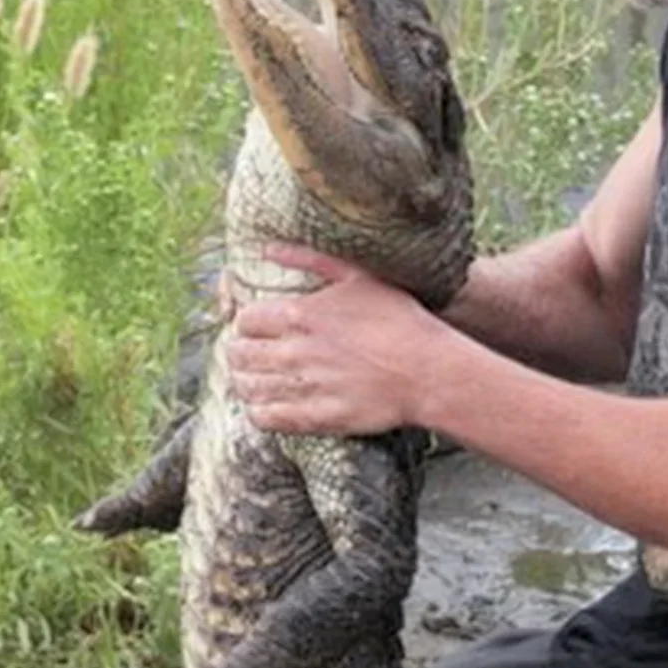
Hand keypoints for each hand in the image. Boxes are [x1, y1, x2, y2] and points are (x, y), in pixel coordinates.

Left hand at [224, 243, 441, 436]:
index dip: (247, 324)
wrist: (429, 370)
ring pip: (246, 387)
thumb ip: (310, 259)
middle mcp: (295, 351)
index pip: (244, 320)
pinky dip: (258, 411)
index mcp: (300, 314)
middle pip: (238, 354)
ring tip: (257, 379)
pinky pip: (264, 418)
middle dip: (240, 352)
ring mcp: (303, 387)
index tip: (258, 329)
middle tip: (253, 355)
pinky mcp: (314, 418)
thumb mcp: (358, 276)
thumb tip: (268, 249)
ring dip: (246, 381)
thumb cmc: (399, 319)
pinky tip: (269, 404)